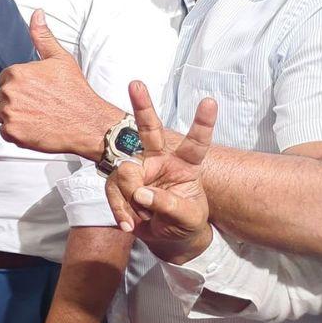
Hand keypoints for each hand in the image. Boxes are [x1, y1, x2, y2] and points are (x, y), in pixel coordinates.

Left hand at [0, 10, 122, 159]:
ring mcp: (10, 114)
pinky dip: (18, 131)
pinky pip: (6, 131)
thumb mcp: (61, 59)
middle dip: (18, 99)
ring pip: (3, 113)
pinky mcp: (13, 133)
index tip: (36, 89)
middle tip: (40, 103)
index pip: (6, 78)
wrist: (89, 123)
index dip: (21, 84)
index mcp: (17, 73)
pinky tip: (35, 126)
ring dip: (16, 115)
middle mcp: (10, 93)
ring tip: (39, 115)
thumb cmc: (76, 93)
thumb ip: (43, 36)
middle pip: (3, 96)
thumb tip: (37, 14)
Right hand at [104, 81, 215, 262]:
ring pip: (126, 174)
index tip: (209, 102)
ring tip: (145, 218)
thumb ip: (170, 205)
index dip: (202, 123)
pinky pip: (112, 192)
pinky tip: (130, 223)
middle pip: (150, 129)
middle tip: (136, 84)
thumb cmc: (185, 222)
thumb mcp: (188, 219)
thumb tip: (141, 192)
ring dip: (132, 202)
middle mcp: (159, 160)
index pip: (196, 143)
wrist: (165, 237)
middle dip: (142, 106)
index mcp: (186, 164)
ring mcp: (137, 169)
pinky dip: (120, 212)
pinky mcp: (119, 182)